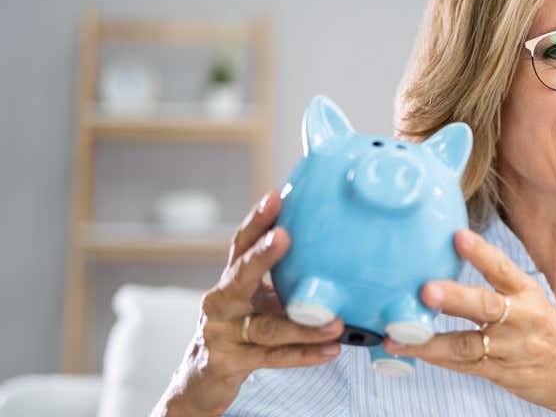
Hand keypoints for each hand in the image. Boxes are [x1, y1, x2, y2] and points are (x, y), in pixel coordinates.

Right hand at [153, 191, 344, 416]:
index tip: (276, 196)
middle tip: (285, 236)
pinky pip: (272, 358)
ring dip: (303, 326)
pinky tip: (330, 350)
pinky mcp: (229, 363)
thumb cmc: (239, 328)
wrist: (201, 378)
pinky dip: (303, 354)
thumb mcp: (255, 300)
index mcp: (230, 281)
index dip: (257, 220)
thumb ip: (281, 280)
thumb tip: (331, 254)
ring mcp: (221, 333)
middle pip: (240, 275)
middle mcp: (220, 302)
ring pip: (266, 327)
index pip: (241, 244)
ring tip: (336, 322)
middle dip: (262, 255)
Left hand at [383, 229, 555, 416]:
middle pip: (485, 306)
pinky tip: (414, 350)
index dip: (481, 253)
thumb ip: (501, 291)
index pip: (503, 269)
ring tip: (398, 335)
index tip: (458, 236)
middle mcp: (522, 320)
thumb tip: (452, 274)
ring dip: (430, 340)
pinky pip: (466, 366)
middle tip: (427, 289)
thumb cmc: (553, 337)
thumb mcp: (536, 305)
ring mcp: (512, 350)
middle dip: (454, 298)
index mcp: (529, 295)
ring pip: (467, 343)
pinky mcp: (503, 374)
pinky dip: (438, 358)